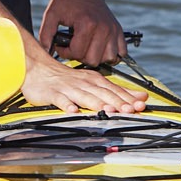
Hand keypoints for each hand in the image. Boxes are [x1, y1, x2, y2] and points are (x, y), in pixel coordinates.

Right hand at [20, 45, 148, 114]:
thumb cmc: (67, 80)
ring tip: (107, 110)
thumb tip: (141, 97)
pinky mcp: (52, 93)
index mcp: (95, 81)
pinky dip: (66, 105)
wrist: (38, 69)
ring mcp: (68, 88)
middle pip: (103, 94)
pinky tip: (72, 110)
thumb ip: (117, 91)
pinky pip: (60, 99)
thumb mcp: (94, 83)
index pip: (115, 90)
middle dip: (117, 102)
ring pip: (85, 97)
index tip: (140, 106)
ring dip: (97, 103)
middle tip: (129, 110)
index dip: (128, 99)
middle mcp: (84, 83)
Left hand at [39, 0, 130, 64]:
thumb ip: (46, 34)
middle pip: (93, 60)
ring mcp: (113, 29)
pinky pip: (121, 52)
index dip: (65, 52)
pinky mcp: (118, 29)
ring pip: (108, 59)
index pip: (77, 53)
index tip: (60, 44)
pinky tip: (99, 47)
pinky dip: (111, 54)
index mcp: (87, 24)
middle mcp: (104, 28)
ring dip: (96, 57)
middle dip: (80, 57)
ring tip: (86, 47)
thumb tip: (46, 52)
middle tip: (73, 46)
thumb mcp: (51, 14)